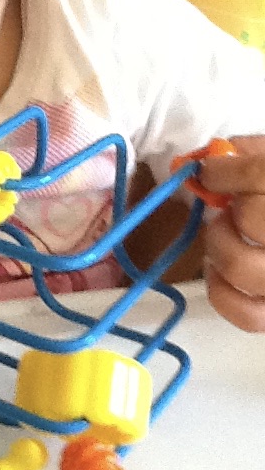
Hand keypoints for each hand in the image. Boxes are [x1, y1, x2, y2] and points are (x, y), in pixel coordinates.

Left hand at [199, 136, 264, 330]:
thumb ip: (250, 154)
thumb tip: (215, 156)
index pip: (261, 176)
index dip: (226, 170)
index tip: (209, 170)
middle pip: (254, 218)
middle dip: (229, 207)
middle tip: (226, 206)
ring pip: (242, 266)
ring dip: (220, 244)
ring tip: (225, 233)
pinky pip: (247, 315)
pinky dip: (222, 293)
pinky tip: (219, 271)